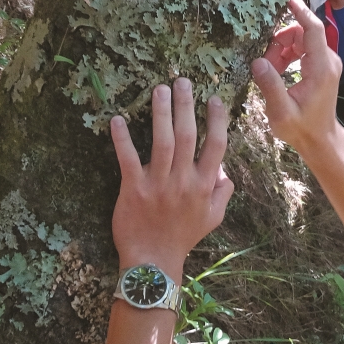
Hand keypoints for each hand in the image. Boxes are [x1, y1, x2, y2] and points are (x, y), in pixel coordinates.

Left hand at [109, 79, 232, 274]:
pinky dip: (122, 139)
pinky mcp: (133, 189)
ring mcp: (158, 184)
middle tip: (182, 81)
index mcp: (203, 185)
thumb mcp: (213, 218)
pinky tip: (118, 119)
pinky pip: (128, 159)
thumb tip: (225, 170)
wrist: (153, 262)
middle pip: (187, 136)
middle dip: (186, 106)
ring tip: (159, 89)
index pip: (216, 146)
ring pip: (162, 142)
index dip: (216, 120)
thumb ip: (222, 192)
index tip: (214, 99)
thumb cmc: (182, 238)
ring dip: (161, 113)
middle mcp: (183, 181)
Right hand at [250, 0, 343, 156]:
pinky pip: (302, 49)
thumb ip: (270, 86)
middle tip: (264, 62)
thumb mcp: (281, 111)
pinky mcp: (322, 66)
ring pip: (300, 40)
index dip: (300, 10)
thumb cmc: (302, 128)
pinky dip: (287, 55)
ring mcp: (327, 62)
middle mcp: (328, 60)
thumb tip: (258, 61)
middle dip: (280, 41)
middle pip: (302, 33)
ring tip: (269, 70)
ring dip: (281, 50)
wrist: (320, 139)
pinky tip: (276, 71)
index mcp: (321, 68)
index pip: (312, 29)